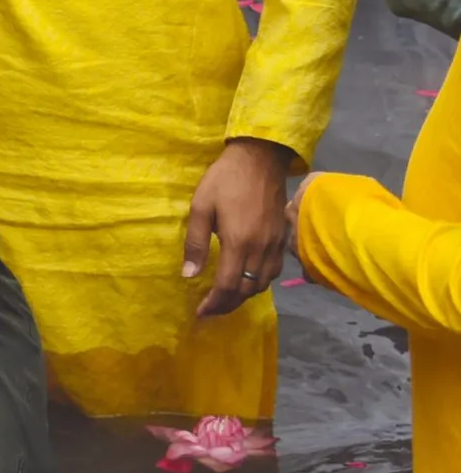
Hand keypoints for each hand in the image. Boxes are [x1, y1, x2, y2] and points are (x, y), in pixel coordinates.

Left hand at [185, 137, 295, 317]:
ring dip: (243, 296)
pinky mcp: (282, 238)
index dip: (214, 303)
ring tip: (224, 299)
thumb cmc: (224, 180)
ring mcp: (275, 245)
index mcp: (239, 242)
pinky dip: (258, 283)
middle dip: (227, 305)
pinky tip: (244, 280)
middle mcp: (261, 249)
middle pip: (246, 290)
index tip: (200, 312)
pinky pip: (272, 271)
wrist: (260, 159)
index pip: (228, 286)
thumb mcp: (201, 207)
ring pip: (262, 283)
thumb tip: (189, 275)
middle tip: (209, 310)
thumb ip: (195, 243)